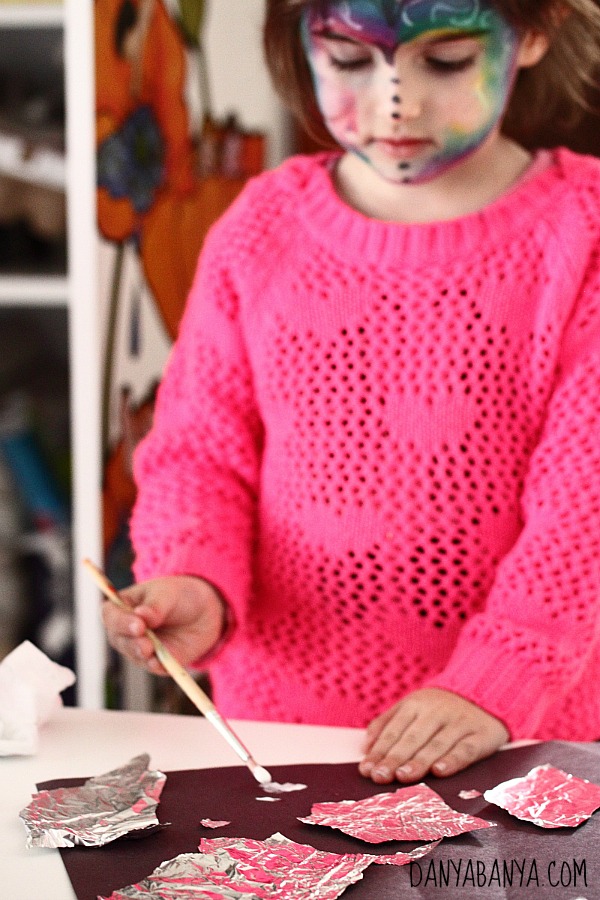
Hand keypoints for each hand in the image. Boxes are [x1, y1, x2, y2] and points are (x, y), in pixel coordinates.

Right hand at [102, 575, 226, 674]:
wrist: (203, 611)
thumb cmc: (178, 596)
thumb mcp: (168, 593)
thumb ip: (154, 606)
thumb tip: (141, 615)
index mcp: (123, 607)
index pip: (110, 615)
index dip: (120, 622)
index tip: (138, 625)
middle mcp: (126, 630)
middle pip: (118, 639)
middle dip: (132, 642)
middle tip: (146, 643)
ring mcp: (139, 647)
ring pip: (134, 654)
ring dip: (142, 653)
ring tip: (152, 651)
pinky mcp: (156, 661)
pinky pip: (153, 666)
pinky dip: (156, 665)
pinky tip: (160, 662)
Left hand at [359, 688, 508, 783]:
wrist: (484, 693)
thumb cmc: (439, 707)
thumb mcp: (412, 706)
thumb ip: (387, 723)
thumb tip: (365, 747)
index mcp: (416, 703)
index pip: (394, 729)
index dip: (380, 750)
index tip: (366, 770)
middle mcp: (437, 711)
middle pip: (412, 738)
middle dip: (394, 758)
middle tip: (380, 776)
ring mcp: (460, 722)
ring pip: (436, 744)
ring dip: (418, 761)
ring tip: (403, 776)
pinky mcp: (482, 735)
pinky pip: (466, 749)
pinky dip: (453, 760)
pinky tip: (439, 772)